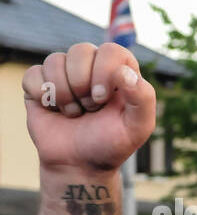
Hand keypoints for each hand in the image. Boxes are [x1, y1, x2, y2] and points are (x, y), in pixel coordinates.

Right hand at [22, 43, 155, 173]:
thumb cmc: (111, 144)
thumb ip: (143, 98)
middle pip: (81, 50)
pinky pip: (33, 74)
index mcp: (119, 73)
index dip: (105, 71)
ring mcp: (64, 73)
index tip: (102, 98)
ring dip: (64, 95)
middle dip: (83, 85)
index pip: (112, 50)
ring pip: (55, 60)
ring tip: (74, 113)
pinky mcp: (40, 82)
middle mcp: (92, 67)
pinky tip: (53, 110)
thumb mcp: (138, 127)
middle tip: (90, 108)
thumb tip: (125, 72)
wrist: (79, 164)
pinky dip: (43, 96)